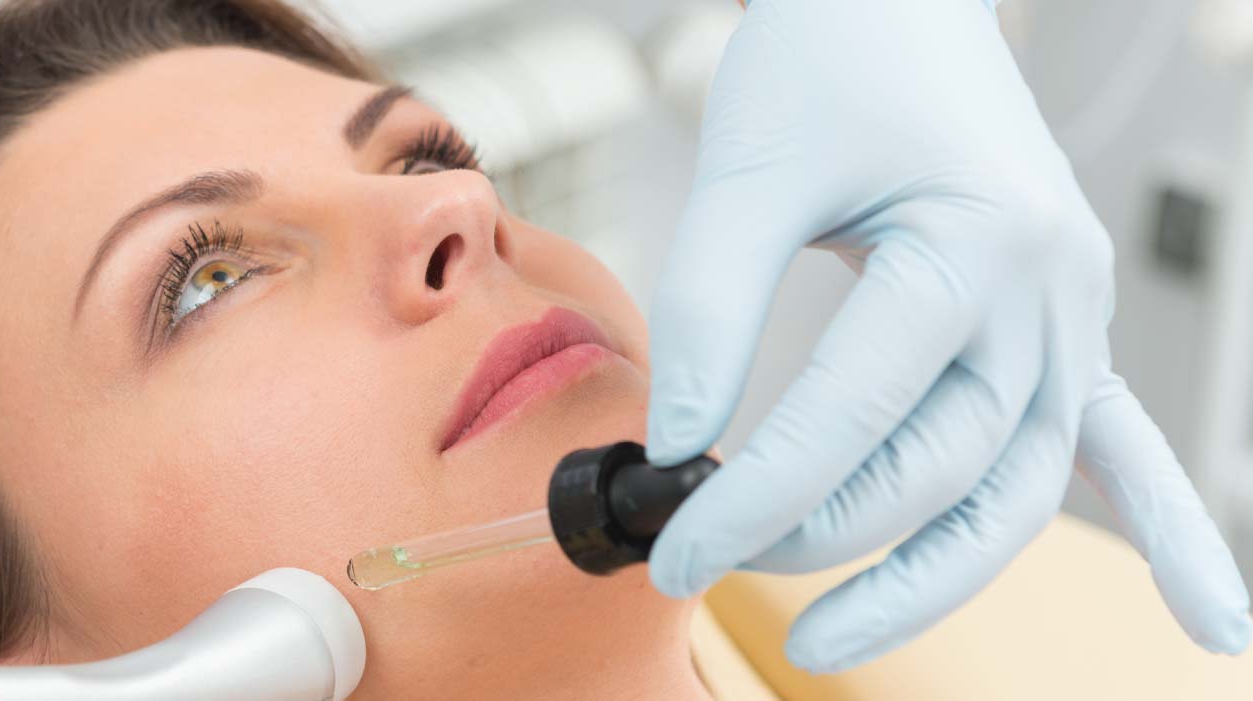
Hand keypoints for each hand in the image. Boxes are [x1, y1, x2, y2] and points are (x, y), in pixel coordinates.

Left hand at [643, 0, 1249, 671]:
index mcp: (975, 242)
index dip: (756, 493)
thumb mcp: (749, 169)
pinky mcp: (1066, 329)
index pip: (854, 412)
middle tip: (704, 561)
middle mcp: (1048, 293)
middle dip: (816, 531)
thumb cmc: (825, 65)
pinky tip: (1212, 625)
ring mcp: (1072, 317)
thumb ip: (714, 305)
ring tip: (826, 642)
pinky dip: (1169, 533)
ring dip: (931, 577)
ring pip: (1018, 488)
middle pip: (939, 465)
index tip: (673, 543)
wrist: (897, 1)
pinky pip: (1124, 447)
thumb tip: (683, 447)